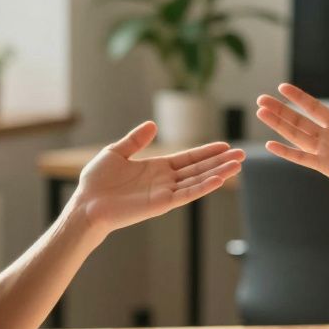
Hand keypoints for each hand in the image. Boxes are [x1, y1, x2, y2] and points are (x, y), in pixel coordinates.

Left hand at [73, 121, 243, 234]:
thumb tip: (152, 125)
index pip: (188, 158)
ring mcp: (165, 192)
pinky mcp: (161, 204)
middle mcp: (165, 181)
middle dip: (220, 162)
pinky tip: (219, 179)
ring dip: (218, 173)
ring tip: (238, 165)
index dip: (207, 152)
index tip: (225, 145)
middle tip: (242, 154)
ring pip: (198, 181)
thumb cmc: (96, 182)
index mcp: (156, 168)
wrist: (86, 204)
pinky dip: (203, 187)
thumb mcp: (116, 152)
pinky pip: (186, 194)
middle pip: (199, 169)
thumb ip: (135, 140)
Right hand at [255, 80, 328, 197]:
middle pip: (298, 120)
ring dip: (278, 125)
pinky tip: (270, 145)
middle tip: (260, 99)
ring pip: (296, 135)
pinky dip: (286, 152)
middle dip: (280, 109)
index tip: (282, 87)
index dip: (298, 97)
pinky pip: (303, 158)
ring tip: (261, 113)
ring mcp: (325, 152)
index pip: (314, 107)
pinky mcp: (326, 167)